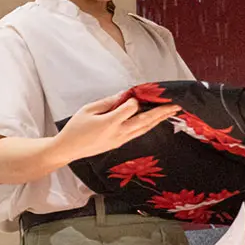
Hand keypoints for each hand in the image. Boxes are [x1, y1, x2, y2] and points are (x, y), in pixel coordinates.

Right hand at [56, 93, 180, 160]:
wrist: (68, 149)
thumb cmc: (75, 128)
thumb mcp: (87, 110)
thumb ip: (107, 102)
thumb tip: (124, 95)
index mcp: (109, 123)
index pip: (130, 108)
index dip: (133, 100)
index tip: (132, 95)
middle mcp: (118, 133)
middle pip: (145, 120)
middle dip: (161, 111)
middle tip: (176, 104)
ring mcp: (120, 140)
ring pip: (145, 128)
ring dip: (159, 120)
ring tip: (172, 112)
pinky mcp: (120, 143)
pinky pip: (138, 133)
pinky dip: (149, 125)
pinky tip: (155, 120)